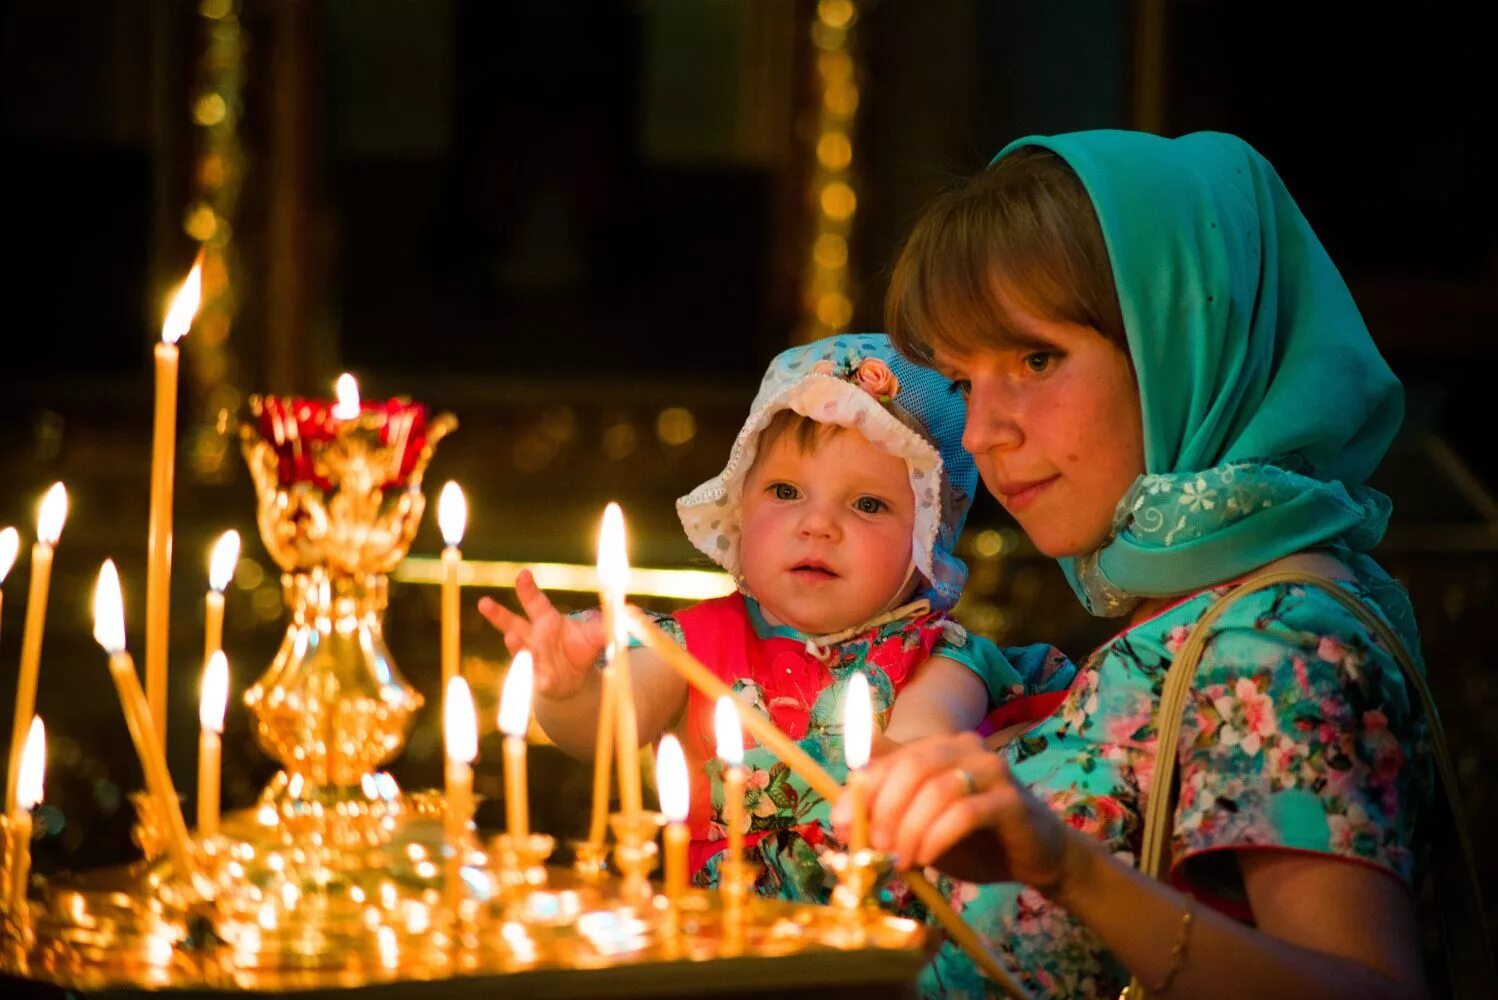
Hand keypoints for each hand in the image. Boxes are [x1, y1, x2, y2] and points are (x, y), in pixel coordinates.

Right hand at [477, 569, 606, 699]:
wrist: (574, 681)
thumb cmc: (579, 650)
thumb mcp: (596, 635)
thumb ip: (610, 623)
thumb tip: (632, 611)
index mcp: (546, 621)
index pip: (534, 602)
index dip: (527, 589)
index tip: (522, 574)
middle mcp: (533, 638)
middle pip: (513, 623)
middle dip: (498, 614)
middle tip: (484, 603)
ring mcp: (533, 659)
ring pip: (519, 650)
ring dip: (514, 645)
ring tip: (510, 637)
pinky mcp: (539, 680)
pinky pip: (535, 678)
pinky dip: (536, 677)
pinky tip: (540, 676)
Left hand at [834, 731, 1085, 893]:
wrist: (1035, 857)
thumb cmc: (973, 840)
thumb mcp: (921, 825)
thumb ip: (889, 814)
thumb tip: (843, 819)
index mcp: (937, 748)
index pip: (887, 760)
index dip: (859, 793)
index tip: (840, 828)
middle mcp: (963, 747)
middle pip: (910, 767)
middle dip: (885, 810)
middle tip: (876, 848)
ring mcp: (991, 768)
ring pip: (936, 789)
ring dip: (910, 829)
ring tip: (901, 861)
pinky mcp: (1011, 798)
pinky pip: (964, 812)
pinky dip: (937, 836)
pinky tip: (926, 859)